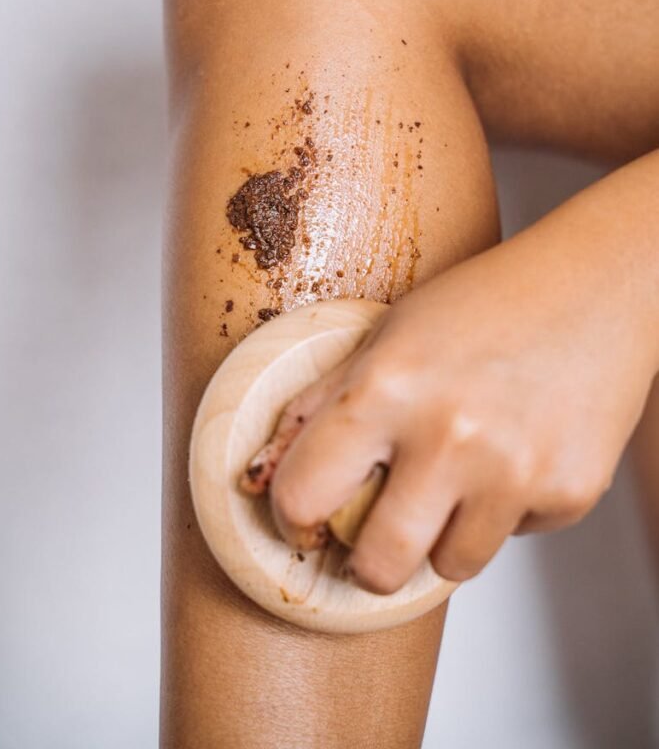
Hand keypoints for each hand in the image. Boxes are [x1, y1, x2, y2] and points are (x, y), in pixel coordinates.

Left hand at [241, 201, 656, 593]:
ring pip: (451, 568)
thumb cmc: (484, 303)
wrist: (594, 286)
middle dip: (370, 558)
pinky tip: (516, 450)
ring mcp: (515, 471)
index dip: (293, 515)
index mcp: (388, 387)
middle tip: (380, 528)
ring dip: (444, 535)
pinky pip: (514, 537)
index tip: (307, 515)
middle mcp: (450, 436)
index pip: (301, 496)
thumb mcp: (386, 335)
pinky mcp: (570, 492)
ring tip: (459, 472)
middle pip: (378, 566)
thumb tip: (259, 476)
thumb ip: (318, 406)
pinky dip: (507, 509)